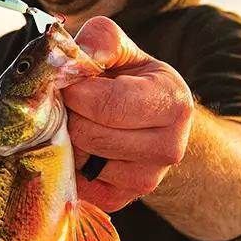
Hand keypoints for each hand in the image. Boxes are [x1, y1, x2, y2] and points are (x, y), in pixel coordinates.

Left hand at [63, 17, 194, 211]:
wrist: (151, 124)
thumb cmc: (131, 81)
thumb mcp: (124, 50)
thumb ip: (102, 40)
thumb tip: (78, 55)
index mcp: (174, 104)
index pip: (108, 104)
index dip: (77, 91)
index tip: (71, 82)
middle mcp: (168, 148)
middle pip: (89, 134)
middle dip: (70, 114)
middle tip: (72, 103)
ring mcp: (146, 181)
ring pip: (79, 159)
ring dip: (66, 138)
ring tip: (80, 121)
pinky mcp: (119, 201)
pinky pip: (74, 183)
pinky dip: (68, 162)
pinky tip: (80, 145)